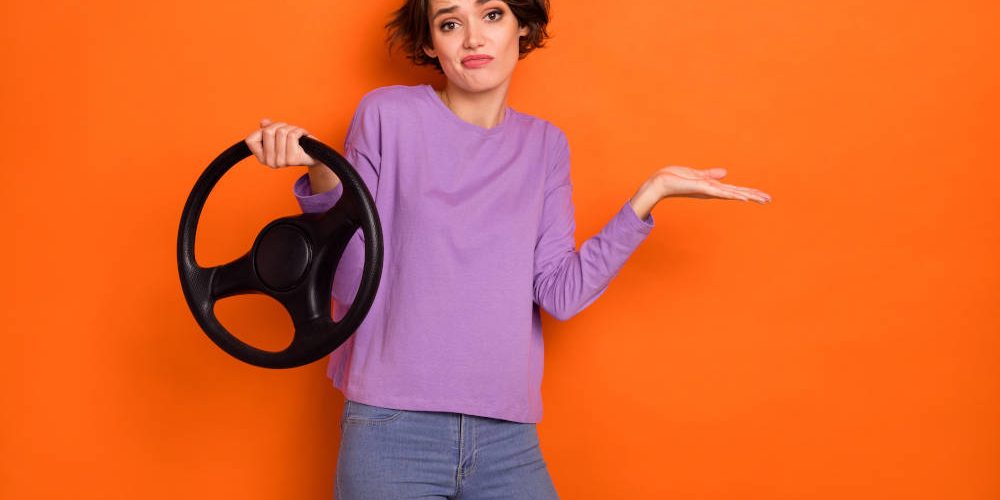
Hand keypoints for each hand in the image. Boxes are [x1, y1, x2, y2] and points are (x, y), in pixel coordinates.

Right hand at [244, 118, 317, 167]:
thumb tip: (263, 122)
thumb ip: (268, 129)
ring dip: (291, 128)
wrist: (314, 155)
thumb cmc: (295, 144)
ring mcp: (280, 162)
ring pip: (281, 132)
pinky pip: (292, 135)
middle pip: (268, 131)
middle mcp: (269, 162)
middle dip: (279, 125)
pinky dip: (299, 130)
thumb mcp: (279, 136)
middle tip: (288, 130)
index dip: (261, 131)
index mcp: (262, 158)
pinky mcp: (292, 159)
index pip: (250, 140)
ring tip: (296, 133)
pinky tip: (302, 135)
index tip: (273, 132)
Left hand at [652, 166, 770, 202]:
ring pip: (733, 193)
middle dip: (753, 196)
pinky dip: (733, 194)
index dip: (748, 192)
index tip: (762, 195)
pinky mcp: (703, 188)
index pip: (734, 190)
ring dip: (749, 196)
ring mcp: (708, 191)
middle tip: (769, 199)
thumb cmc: (675, 179)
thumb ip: (711, 174)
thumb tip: (725, 173)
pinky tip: (743, 197)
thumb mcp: (697, 175)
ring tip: (763, 199)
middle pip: (737, 193)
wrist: (660, 183)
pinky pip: (721, 192)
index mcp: (712, 188)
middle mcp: (712, 191)